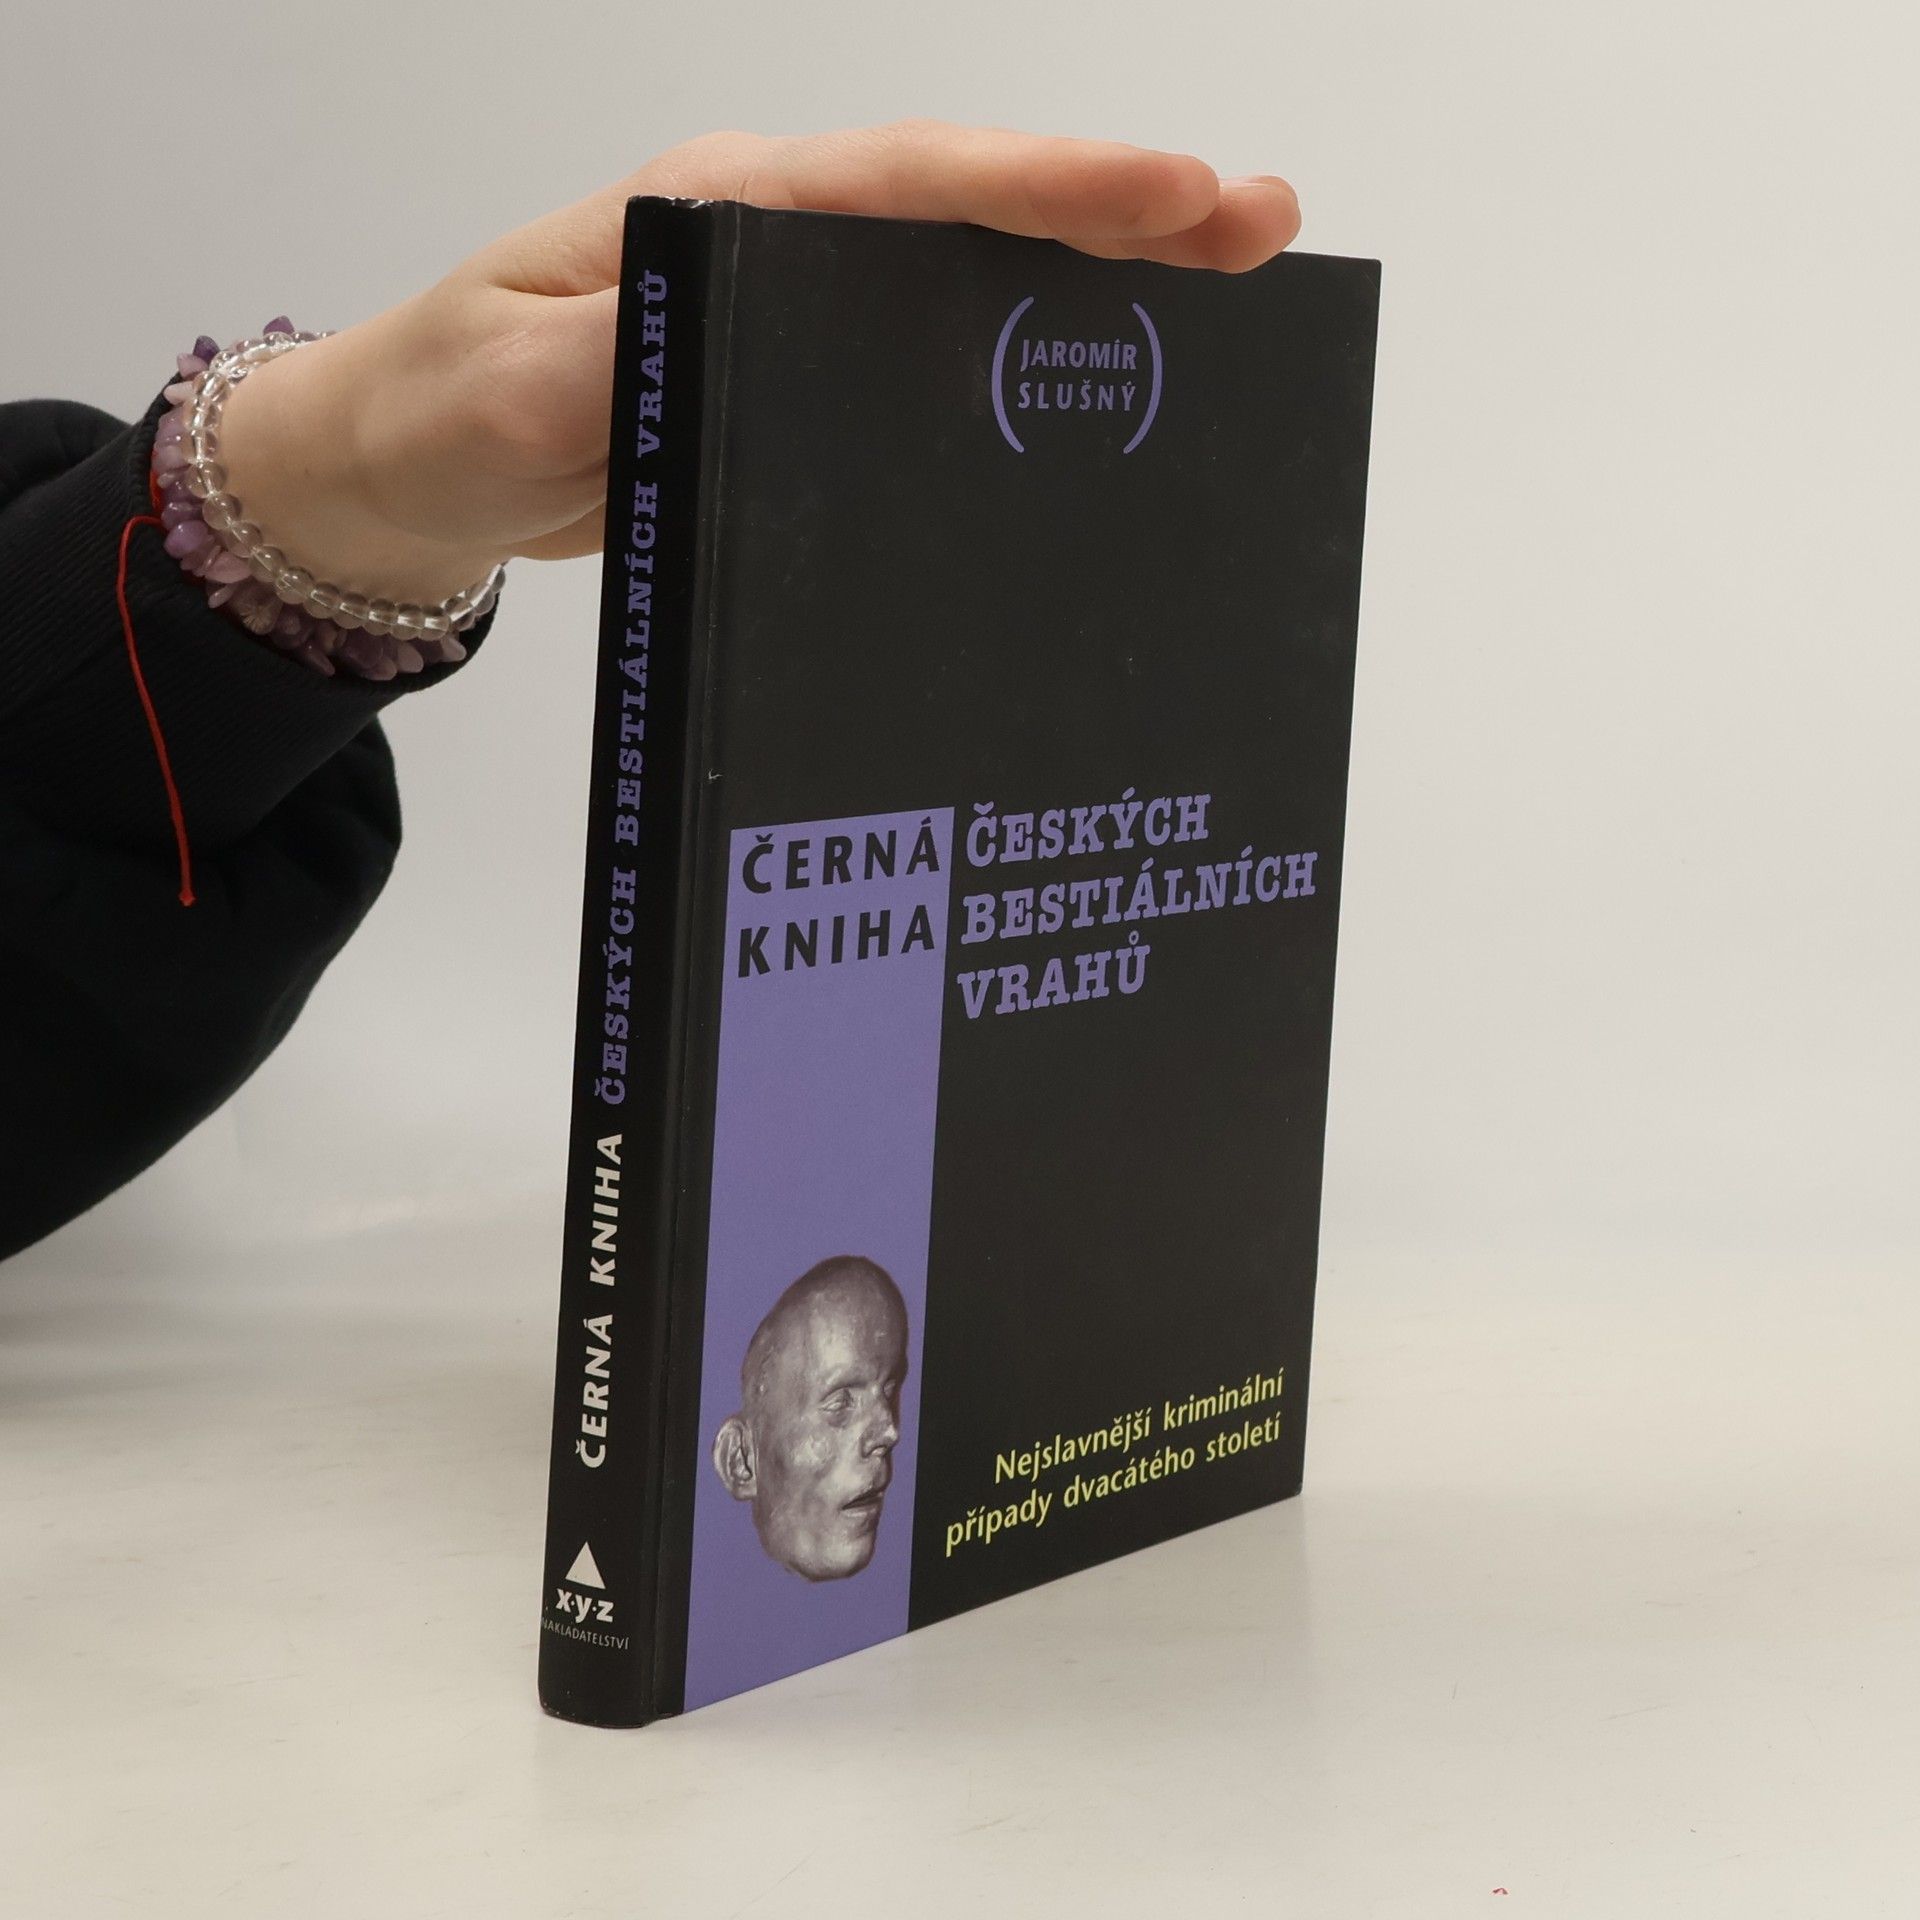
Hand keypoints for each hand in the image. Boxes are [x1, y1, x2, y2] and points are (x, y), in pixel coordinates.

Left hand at [217, 122, 1301, 604]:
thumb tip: (721, 350)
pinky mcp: (795, 391)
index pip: (908, 183)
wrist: (408, 474)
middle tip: (1261, 229)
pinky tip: (1093, 402)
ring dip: (1093, 291)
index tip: (1175, 198)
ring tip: (1226, 304)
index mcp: (719, 213)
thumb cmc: (441, 409)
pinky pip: (928, 365)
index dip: (1047, 190)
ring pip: (966, 285)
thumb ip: (607, 365)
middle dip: (1120, 219)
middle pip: (972, 214)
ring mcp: (794, 319)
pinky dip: (1022, 367)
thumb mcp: (506, 390)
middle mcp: (776, 248)